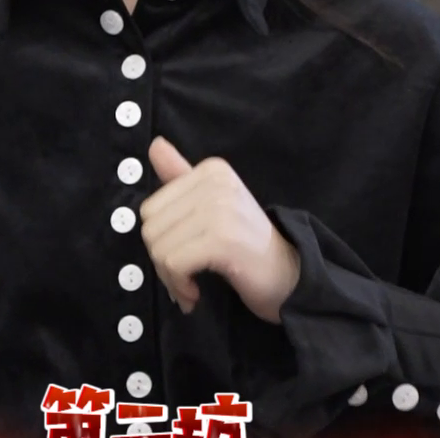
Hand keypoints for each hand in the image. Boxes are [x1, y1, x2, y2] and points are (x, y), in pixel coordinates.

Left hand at [139, 135, 300, 323]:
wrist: (289, 276)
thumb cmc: (246, 244)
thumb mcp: (212, 204)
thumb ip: (181, 175)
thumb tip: (155, 144)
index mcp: (212, 170)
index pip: (150, 209)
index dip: (159, 240)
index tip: (180, 257)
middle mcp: (216, 182)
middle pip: (151, 229)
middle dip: (161, 261)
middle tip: (184, 277)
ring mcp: (220, 209)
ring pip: (160, 248)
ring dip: (170, 279)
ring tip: (190, 286)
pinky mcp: (223, 239)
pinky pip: (174, 264)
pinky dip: (179, 286)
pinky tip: (195, 294)